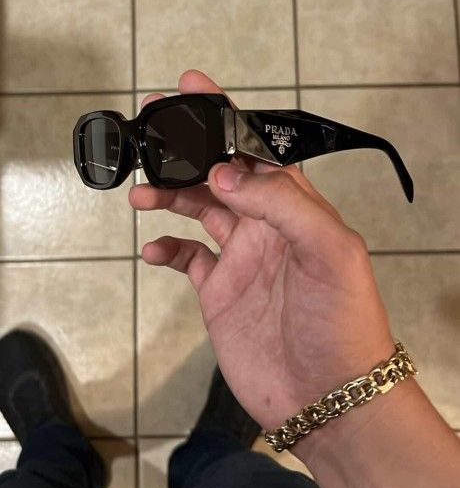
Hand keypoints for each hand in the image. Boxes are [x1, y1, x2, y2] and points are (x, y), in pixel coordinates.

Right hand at [129, 70, 394, 436]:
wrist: (330, 400)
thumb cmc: (346, 326)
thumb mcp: (331, 252)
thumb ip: (283, 204)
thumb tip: (226, 172)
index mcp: (295, 207)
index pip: (255, 148)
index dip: (224, 117)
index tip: (192, 88)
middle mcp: (265, 225)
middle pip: (217, 171)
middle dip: (183, 147)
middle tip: (149, 126)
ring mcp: (240, 258)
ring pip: (196, 207)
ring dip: (167, 193)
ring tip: (141, 191)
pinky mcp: (220, 292)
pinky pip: (186, 258)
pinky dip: (165, 248)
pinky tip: (152, 249)